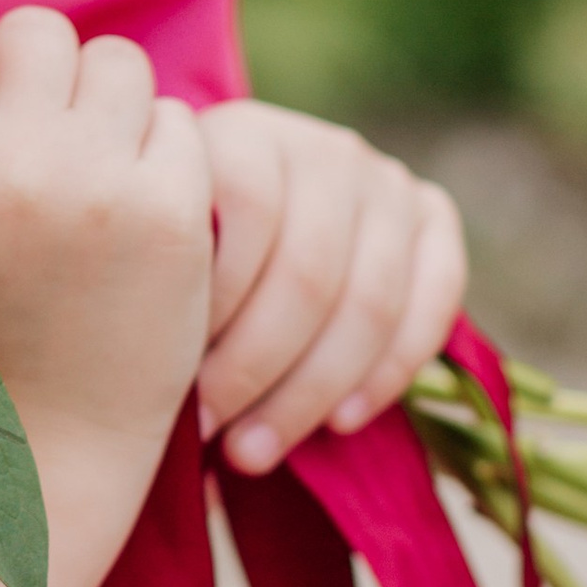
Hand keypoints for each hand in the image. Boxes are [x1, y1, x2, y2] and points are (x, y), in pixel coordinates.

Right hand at [0, 5, 212, 489]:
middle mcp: (10, 170)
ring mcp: (97, 190)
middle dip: (41, 77)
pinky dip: (161, 156)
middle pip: (39, 32)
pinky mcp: (171, 218)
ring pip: (117, 64)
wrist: (41, 465)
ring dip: (106, 106)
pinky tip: (134, 215)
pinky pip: (179, 124)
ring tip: (89, 175)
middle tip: (37, 144)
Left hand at [196, 102, 465, 473]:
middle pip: (307, 272)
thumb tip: (153, 378)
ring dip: (312, 390)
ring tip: (256, 450)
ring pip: (369, 299)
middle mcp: (323, 147)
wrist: (256, 235)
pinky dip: (388, 371)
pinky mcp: (432, 215)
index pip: (245, 213)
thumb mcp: (163, 254)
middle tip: (217, 435)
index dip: (215, 310)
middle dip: (257, 369)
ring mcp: (385, 179)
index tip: (178, 387)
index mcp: (244, 136)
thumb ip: (166, 285)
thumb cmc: (186, 263)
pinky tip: (339, 422)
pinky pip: (434, 299)